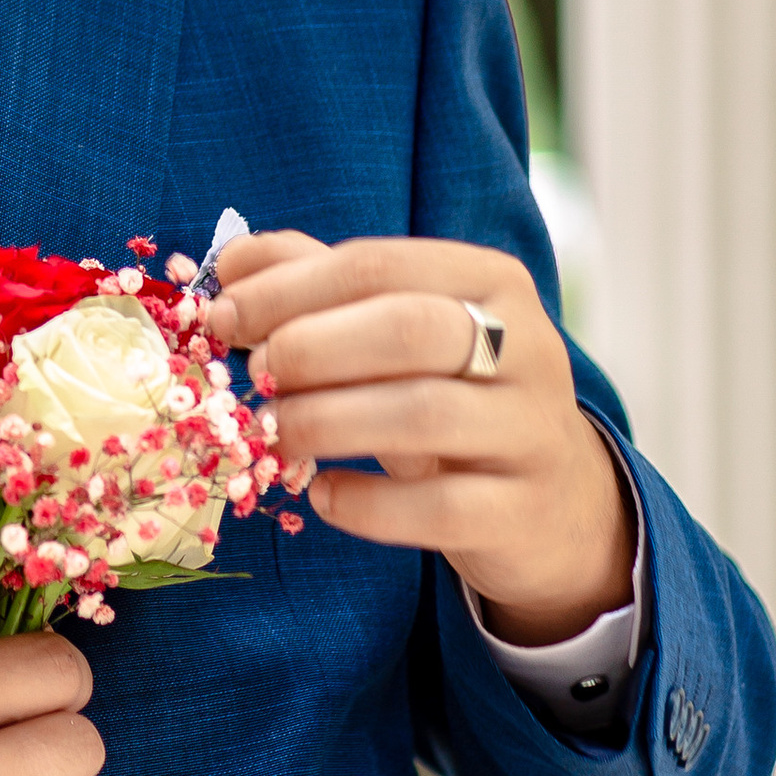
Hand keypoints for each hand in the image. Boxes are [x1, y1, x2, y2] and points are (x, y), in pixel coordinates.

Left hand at [205, 230, 632, 646]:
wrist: (553, 503)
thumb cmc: (455, 396)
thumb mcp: (401, 331)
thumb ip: (320, 285)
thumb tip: (232, 264)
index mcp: (491, 281)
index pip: (377, 265)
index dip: (286, 288)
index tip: (222, 315)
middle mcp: (527, 345)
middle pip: (407, 328)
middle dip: (310, 347)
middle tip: (256, 375)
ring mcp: (532, 431)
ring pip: (421, 414)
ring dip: (326, 422)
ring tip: (277, 435)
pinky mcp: (523, 511)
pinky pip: (437, 507)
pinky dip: (366, 503)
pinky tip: (322, 496)